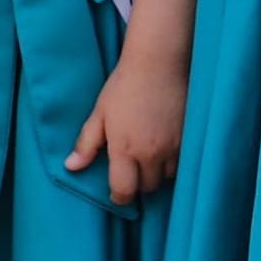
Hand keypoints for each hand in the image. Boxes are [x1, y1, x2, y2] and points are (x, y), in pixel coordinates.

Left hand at [68, 42, 186, 204]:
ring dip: (158, 173)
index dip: (119, 197)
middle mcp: (150, 153)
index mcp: (125, 148)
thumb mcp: (100, 113)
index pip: (124, 191)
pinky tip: (166, 148)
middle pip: (147, 187)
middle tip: (133, 170)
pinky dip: (174, 161)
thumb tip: (71, 167)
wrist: (158, 62)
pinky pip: (183, 162)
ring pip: (167, 177)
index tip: (117, 193)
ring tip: (151, 158)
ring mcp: (173, 146)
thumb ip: (86, 144)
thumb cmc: (125, 85)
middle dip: (138, 184)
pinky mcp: (189, 137)